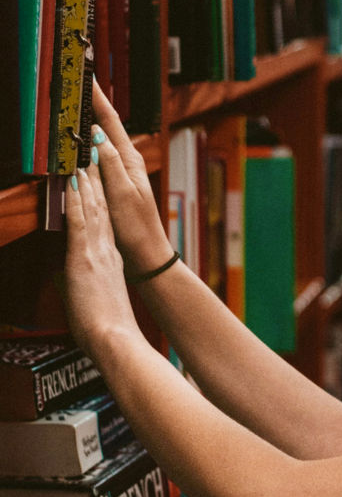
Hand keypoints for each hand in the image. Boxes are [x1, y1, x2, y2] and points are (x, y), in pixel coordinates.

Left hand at [64, 164, 141, 359]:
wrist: (116, 340)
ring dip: (86, 182)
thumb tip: (69, 283)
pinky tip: (72, 183)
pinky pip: (79, 222)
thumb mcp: (96, 302)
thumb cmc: (107, 331)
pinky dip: (75, 200)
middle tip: (92, 156)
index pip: (104, 223)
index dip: (101, 199)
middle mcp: (106, 252)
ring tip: (83, 159)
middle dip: (96, 181)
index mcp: (111, 262)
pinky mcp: (84, 259)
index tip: (96, 180)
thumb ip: (85, 286)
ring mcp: (97, 253)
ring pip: (92, 209)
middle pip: (101, 209)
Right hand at [90, 77, 171, 273]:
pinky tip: (80, 139)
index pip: (110, 120)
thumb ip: (110, 164)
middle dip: (92, 101)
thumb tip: (95, 134)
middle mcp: (127, 161)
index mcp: (130, 159)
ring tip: (76, 100)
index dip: (97, 97)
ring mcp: (121, 171)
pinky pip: (98, 154)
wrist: (147, 254)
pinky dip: (88, 141)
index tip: (86, 75)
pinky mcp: (115, 183)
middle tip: (77, 80)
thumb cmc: (137, 228)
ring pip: (101, 137)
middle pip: (106, 124)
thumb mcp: (123, 194)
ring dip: (90, 118)